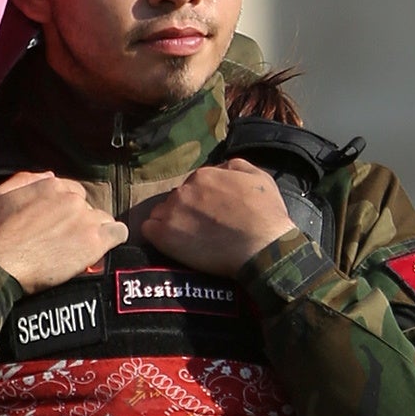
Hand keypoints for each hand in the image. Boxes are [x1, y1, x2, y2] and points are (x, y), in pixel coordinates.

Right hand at [0, 172, 127, 292]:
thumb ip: (25, 180)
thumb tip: (50, 174)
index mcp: (51, 186)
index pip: (73, 191)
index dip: (66, 208)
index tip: (58, 223)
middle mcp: (72, 199)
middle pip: (87, 206)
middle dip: (79, 220)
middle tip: (65, 239)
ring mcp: (85, 220)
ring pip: (103, 219)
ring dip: (94, 230)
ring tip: (79, 247)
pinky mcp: (94, 242)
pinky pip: (118, 233)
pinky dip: (113, 239)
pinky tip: (102, 247)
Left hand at [137, 163, 296, 275]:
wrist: (263, 249)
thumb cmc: (266, 215)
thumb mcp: (259, 178)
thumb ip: (234, 166)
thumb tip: (219, 168)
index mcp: (204, 176)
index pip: (193, 185)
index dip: (202, 201)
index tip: (211, 214)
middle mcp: (183, 190)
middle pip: (176, 199)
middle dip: (186, 210)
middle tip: (202, 228)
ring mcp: (172, 212)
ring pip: (160, 213)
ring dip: (171, 222)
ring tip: (188, 238)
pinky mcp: (164, 236)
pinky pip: (148, 229)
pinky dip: (157, 235)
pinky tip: (172, 244)